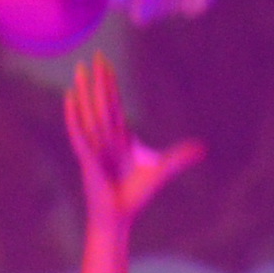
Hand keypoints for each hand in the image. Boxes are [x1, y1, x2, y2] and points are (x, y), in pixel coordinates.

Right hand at [65, 54, 201, 227]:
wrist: (118, 217)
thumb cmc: (134, 196)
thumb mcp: (161, 171)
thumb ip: (179, 157)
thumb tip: (203, 148)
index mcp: (120, 138)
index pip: (115, 105)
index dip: (111, 85)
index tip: (106, 65)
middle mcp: (106, 138)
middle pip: (102, 102)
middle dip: (99, 80)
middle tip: (95, 55)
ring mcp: (95, 146)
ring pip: (90, 113)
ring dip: (85, 91)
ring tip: (79, 71)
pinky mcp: (88, 158)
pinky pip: (80, 133)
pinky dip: (74, 116)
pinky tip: (70, 99)